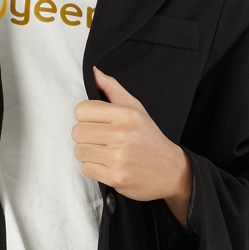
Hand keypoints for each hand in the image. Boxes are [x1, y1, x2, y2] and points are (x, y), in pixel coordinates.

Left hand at [72, 66, 192, 225]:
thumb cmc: (149, 138)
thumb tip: (93, 71)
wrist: (171, 171)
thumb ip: (112, 88)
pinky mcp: (116, 177)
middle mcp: (122, 135)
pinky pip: (86, 169)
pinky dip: (94, 168)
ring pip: (79, 151)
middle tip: (101, 139)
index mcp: (126, 115)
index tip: (96, 122)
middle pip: (77, 132)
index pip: (81, 110)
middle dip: (86, 136)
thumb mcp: (135, 109)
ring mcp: (119, 158)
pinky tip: (108, 165)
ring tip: (105, 153)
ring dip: (89, 153)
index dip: (85, 117)